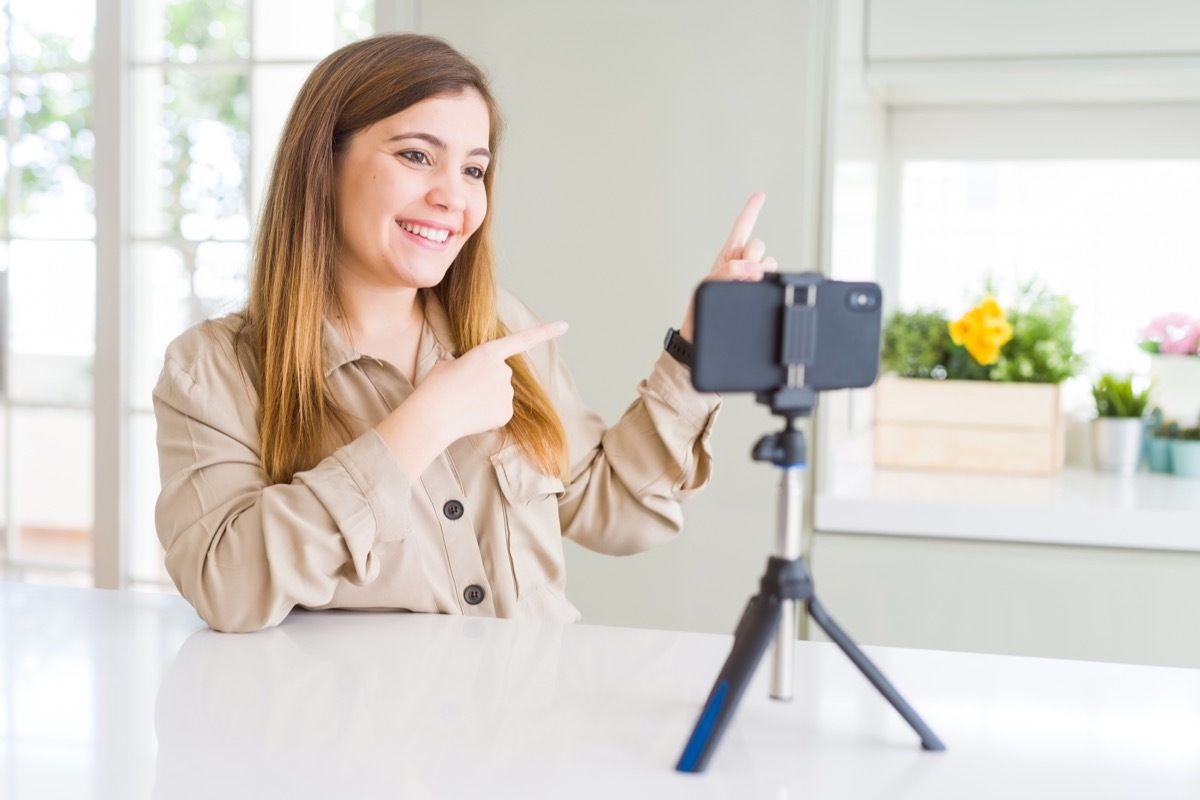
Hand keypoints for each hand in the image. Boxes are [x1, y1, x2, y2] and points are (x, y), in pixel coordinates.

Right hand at [377, 320, 567, 479]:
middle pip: (501, 373)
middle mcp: (503, 371)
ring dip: (485, 397)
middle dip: (486, 380)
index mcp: (488, 352)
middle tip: (462, 388)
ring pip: (500, 393)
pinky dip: (488, 414)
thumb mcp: (450, 364)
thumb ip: (473, 365)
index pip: (522, 340)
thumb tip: (478, 379)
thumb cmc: (436, 386)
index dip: (545, 332)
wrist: (433, 415)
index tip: (565, 325)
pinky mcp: (506, 413)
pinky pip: (500, 411)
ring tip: (464, 402)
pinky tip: (472, 415)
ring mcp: (507, 393)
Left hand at [679, 191, 776, 340]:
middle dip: (752, 254)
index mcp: (727, 256)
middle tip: (740, 272)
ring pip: (768, 262)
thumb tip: (755, 268)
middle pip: (758, 245)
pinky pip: (771, 278)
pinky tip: (756, 289)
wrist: (703, 334)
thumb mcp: (709, 283)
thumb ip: (729, 270)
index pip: (741, 227)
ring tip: (743, 287)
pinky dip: (767, 280)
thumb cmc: (699, 309)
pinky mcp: (759, 291)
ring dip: (759, 270)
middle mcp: (742, 264)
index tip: (760, 194)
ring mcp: (752, 278)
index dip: (751, 210)